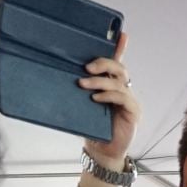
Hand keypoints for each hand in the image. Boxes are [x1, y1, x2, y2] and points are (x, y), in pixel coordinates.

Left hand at [80, 31, 139, 169]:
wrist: (100, 151)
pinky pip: (123, 98)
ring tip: (84, 84)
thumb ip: (77, 90)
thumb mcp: (80, 104)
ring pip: (120, 82)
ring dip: (101, 80)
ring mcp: (129, 100)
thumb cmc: (90, 128)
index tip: (121, 34)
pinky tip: (96, 98)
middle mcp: (122, 89)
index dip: (120, 47)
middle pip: (119, 68)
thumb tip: (53, 74)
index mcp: (111, 85)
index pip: (116, 62)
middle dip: (104, 63)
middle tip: (86, 67)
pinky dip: (109, 95)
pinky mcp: (133, 112)